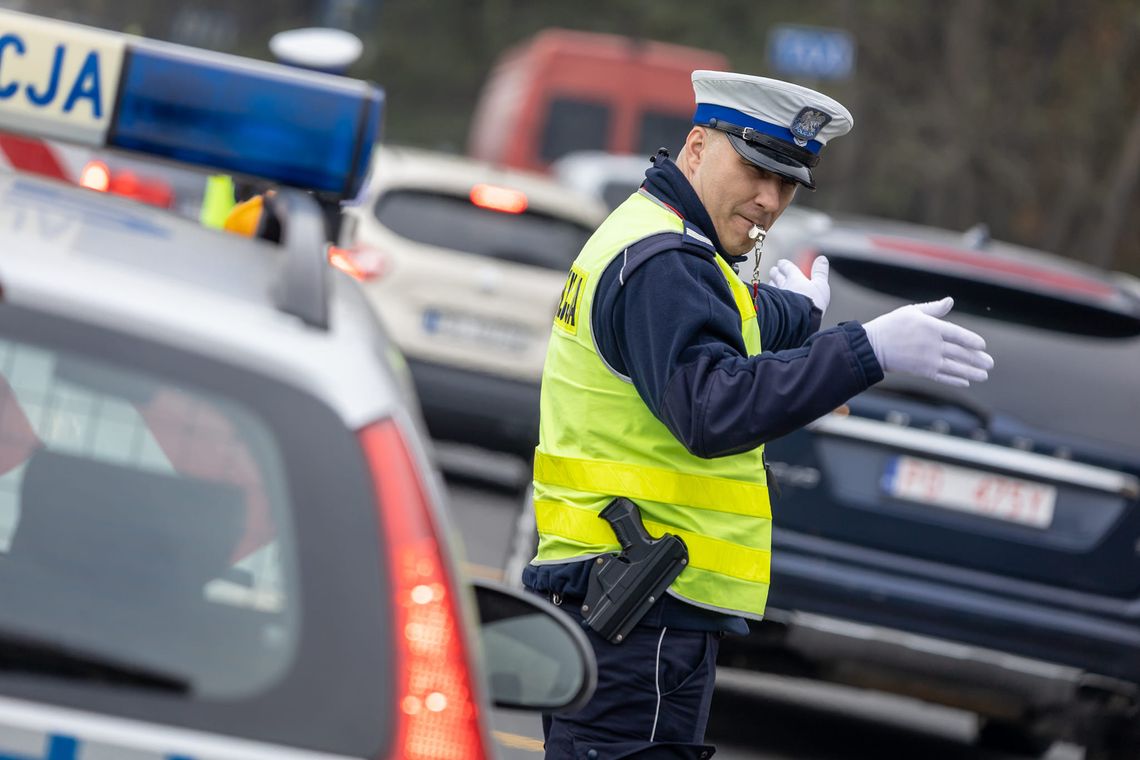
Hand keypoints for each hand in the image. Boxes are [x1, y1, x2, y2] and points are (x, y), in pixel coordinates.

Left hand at [769, 256, 830, 314]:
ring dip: (771, 284)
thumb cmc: (812, 302)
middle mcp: (783, 286)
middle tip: (773, 270)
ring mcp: (776, 298)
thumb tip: (822, 258)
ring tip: (770, 283)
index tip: (781, 262)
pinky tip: (768, 299)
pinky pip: (769, 300)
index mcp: (795, 279)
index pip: (788, 268)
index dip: (784, 265)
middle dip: (775, 273)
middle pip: (777, 277)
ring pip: (772, 288)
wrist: (800, 319)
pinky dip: (769, 297)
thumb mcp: (821, 285)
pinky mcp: (774, 308)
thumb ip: (820, 272)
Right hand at [862, 297, 993, 387]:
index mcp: (932, 327)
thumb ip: (933, 309)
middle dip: (977, 359)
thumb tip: (950, 300)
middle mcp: (933, 344)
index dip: (972, 340)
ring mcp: (928, 359)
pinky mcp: (922, 371)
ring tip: (984, 376)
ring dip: (971, 372)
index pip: (958, 334)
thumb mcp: (911, 312)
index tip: (982, 345)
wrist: (872, 346)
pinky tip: (965, 382)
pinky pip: (943, 376)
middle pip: (961, 353)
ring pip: (955, 367)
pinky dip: (955, 380)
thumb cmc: (891, 326)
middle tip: (989, 364)